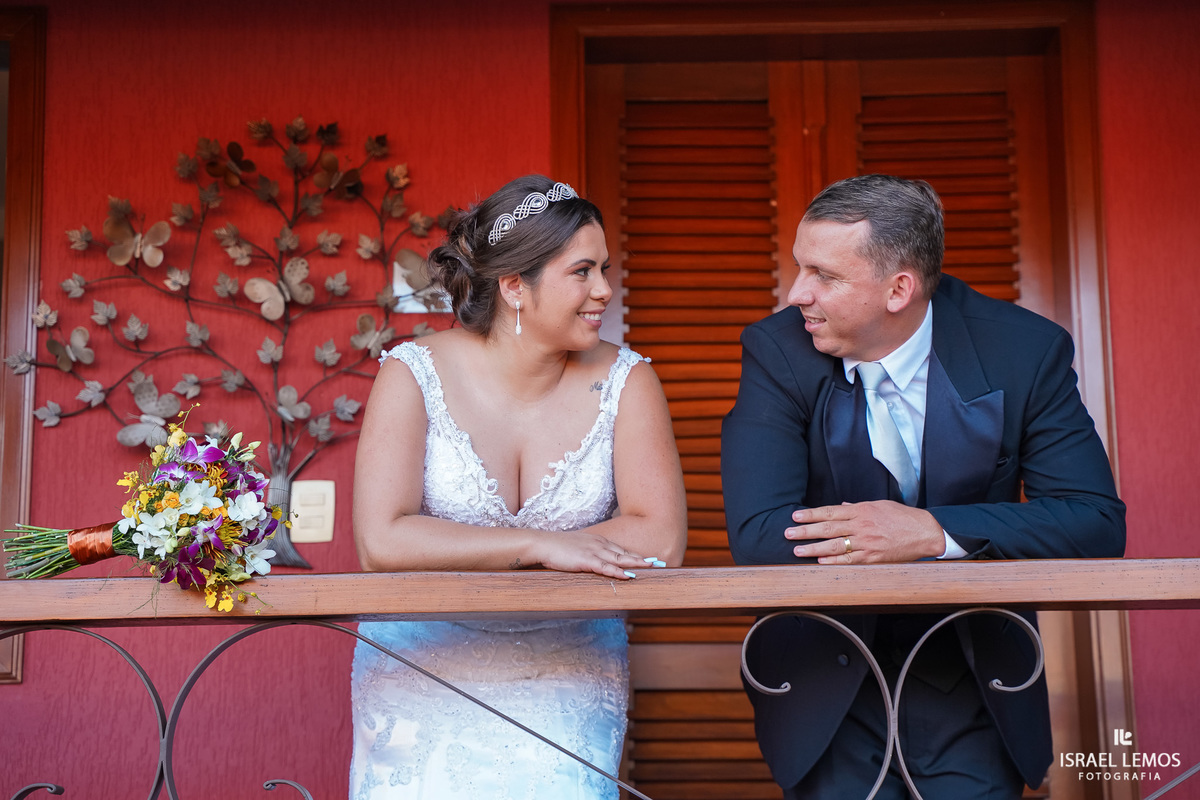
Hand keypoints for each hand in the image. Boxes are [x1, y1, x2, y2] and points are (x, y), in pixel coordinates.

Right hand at [529, 531, 653, 579]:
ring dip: (636, 563)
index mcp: (598, 541)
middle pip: (625, 553)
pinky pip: (605, 567)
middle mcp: (599, 544)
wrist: (542, 543)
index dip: (636, 556)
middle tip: (660, 563)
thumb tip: (594, 563)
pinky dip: (618, 572)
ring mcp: (593, 551)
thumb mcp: (577, 549)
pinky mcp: (586, 560)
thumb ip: (589, 555)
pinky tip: (628, 576)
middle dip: (643, 559)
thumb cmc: (557, 548)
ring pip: (620, 559)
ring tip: (651, 567)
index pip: (622, 549)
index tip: (650, 559)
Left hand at [786, 501, 944, 563]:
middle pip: (827, 528)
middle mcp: (861, 526)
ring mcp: (866, 543)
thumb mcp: (879, 505)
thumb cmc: (903, 517)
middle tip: (788, 533)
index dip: (811, 514)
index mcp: (862, 511)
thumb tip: (842, 507)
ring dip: (814, 548)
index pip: (830, 512)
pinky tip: (820, 561)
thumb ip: (858, 507)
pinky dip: (834, 561)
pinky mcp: (873, 557)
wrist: (925, 532)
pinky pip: (850, 560)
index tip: (796, 516)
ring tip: (798, 550)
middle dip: (806, 531)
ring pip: (835, 546)